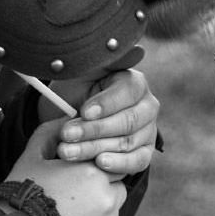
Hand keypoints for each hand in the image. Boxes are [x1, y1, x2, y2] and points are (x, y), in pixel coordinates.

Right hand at [4, 119, 125, 215]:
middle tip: (68, 202)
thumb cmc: (19, 196)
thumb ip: (50, 133)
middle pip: (114, 189)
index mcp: (91, 171)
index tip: (72, 179)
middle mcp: (106, 197)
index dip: (89, 170)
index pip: (106, 164)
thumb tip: (66, 119)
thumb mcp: (31, 157)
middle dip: (97, 192)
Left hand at [40, 69, 158, 174]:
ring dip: (94, 148)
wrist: (69, 118)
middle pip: (127, 121)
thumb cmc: (75, 91)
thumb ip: (103, 59)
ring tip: (67, 151)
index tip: (83, 111)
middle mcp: (147, 106)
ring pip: (126, 143)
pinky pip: (137, 162)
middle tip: (66, 134)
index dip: (106, 103)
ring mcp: (147, 131)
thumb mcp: (82, 71)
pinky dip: (118, 165)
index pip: (127, 92)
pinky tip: (99, 163)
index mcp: (134, 82)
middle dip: (93, 129)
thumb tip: (134, 51)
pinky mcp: (144, 153)